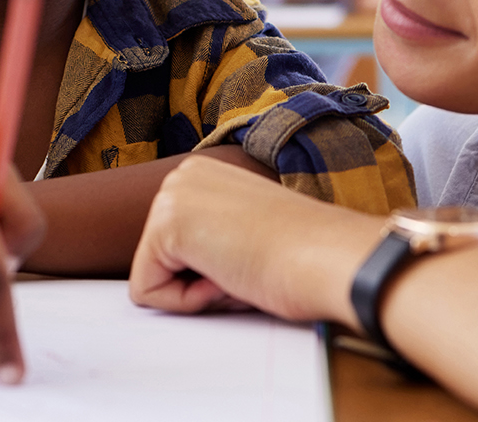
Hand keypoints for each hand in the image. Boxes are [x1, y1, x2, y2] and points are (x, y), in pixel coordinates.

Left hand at [128, 157, 376, 324]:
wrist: (329, 258)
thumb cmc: (304, 254)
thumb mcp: (246, 233)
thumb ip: (212, 237)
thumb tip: (191, 262)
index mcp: (204, 175)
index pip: (176, 249)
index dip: (214, 270)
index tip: (254, 255)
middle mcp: (182, 176)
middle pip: (159, 261)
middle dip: (200, 280)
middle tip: (247, 266)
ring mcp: (171, 196)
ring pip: (152, 277)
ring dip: (197, 291)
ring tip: (239, 269)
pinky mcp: (165, 226)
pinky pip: (147, 292)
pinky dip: (186, 302)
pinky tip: (226, 278)